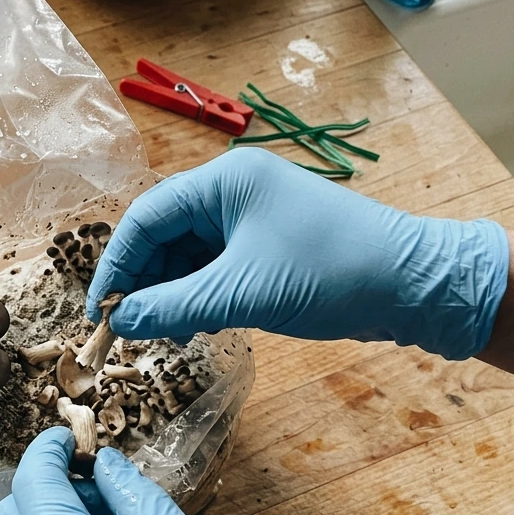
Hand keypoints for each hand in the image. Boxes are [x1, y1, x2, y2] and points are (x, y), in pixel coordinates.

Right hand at [87, 147, 509, 360]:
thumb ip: (171, 307)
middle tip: (129, 328)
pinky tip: (196, 324)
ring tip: (165, 331)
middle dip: (143, 282)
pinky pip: (214, 267)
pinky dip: (199, 296)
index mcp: (223, 182)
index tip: (99, 311)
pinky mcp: (268, 245)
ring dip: (170, 293)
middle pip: (163, 236)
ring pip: (187, 255)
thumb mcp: (240, 294)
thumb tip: (120, 323)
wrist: (414, 285)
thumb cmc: (329, 273)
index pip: (145, 218)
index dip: (116, 266)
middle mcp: (233, 192)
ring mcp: (252, 218)